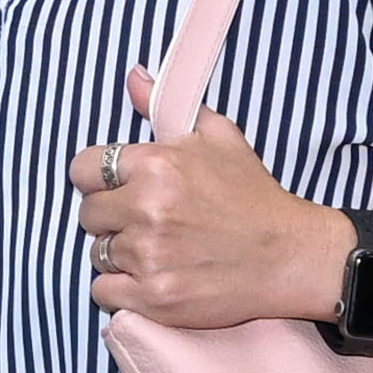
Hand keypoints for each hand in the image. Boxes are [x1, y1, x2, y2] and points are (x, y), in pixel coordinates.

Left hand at [76, 109, 355, 333]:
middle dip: (109, 217)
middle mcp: (147, 209)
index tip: (117, 189)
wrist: (289, 257)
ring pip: (97, 253)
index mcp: (157, 165)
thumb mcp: (219, 137)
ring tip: (155, 250)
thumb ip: (165, 107)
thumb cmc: (254, 196)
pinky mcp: (154, 296)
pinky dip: (120, 288)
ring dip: (118, 254)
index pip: (83, 169)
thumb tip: (134, 76)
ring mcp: (150, 256)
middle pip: (88, 214)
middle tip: (142, 223)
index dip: (96, 179)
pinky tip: (149, 278)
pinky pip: (104, 291)